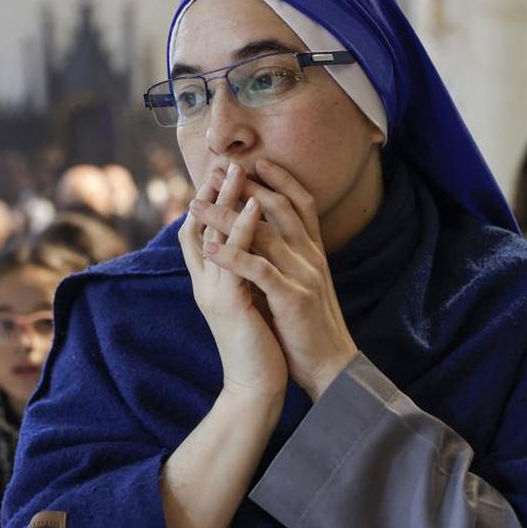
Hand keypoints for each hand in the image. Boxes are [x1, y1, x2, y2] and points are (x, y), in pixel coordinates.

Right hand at [179, 163, 288, 402]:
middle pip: (198, 226)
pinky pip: (234, 256)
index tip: (219, 175)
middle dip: (210, 192)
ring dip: (225, 199)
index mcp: (209, 283)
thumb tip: (245, 254)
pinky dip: (242, 227)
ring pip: (212, 234)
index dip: (206, 204)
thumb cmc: (257, 346)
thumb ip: (239, 277)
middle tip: (221, 160)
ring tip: (236, 169)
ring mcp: (213, 291)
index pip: (199, 234)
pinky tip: (253, 204)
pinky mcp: (228, 301)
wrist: (256, 387)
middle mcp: (204, 283)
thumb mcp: (246, 302)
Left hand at [192, 159, 358, 400]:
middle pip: (279, 208)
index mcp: (313, 252)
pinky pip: (259, 270)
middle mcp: (311, 256)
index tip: (254, 161)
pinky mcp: (293, 298)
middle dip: (246, 186)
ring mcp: (304, 275)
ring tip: (196, 202)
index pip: (300, 204)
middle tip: (218, 169)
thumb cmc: (308, 327)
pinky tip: (209, 247)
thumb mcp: (298, 284)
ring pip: (263, 234)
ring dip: (226, 216)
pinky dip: (233, 256)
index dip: (279, 180)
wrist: (329, 366)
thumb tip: (256, 239)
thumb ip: (283, 260)